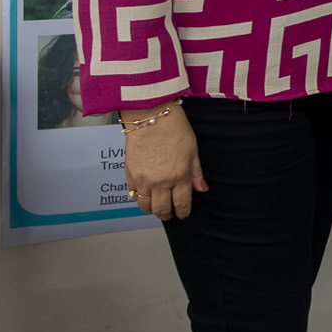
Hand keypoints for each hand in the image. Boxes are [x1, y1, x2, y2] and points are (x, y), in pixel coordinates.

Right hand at [122, 104, 206, 220]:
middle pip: (162, 210)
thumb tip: (201, 189)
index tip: (183, 214)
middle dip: (168, 215)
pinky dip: (140, 198)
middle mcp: (161, 182)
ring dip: (152, 210)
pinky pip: (134, 195)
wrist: (151, 117)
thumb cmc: (173, 129)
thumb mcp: (193, 150)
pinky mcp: (130, 175)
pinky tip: (146, 195)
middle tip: (170, 213)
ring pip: (146, 206)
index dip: (183, 212)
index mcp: (179, 176)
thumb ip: (196, 173)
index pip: (182, 204)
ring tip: (157, 206)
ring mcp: (144, 180)